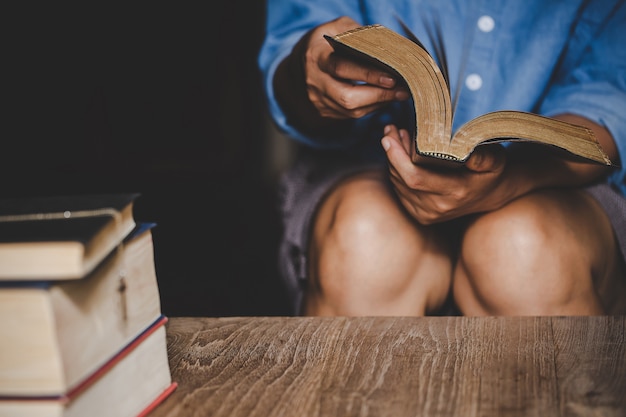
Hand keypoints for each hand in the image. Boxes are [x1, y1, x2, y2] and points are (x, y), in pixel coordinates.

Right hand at [302, 16, 409, 119]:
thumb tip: (386, 48)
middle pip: (347, 98)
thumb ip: (358, 34)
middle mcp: (315, 82)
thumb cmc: (324, 44)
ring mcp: (318, 100)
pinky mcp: (325, 112)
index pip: (342, 68)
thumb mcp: (337, 28)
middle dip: (378, 96)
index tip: (392, 78)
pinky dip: (370, 108)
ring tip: (399, 95)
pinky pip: (351, 115)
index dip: (368, 75)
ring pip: (351, 111)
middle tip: (402, 91)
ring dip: (378, 104)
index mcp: (316, 58)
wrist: (301, 64)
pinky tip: (383, 99)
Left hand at [381, 124, 506, 223]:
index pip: (415, 178)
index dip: (397, 158)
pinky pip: (399, 191)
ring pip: (398, 184)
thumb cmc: (490, 170)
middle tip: (391, 130)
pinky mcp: (420, 216)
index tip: (389, 138)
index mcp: (455, 192)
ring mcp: (428, 215)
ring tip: (397, 137)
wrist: (491, 194)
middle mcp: (438, 208)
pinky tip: (401, 154)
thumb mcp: (494, 159)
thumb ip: (482, 155)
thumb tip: (464, 148)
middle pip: (402, 179)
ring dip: (393, 160)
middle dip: (392, 153)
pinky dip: (397, 171)